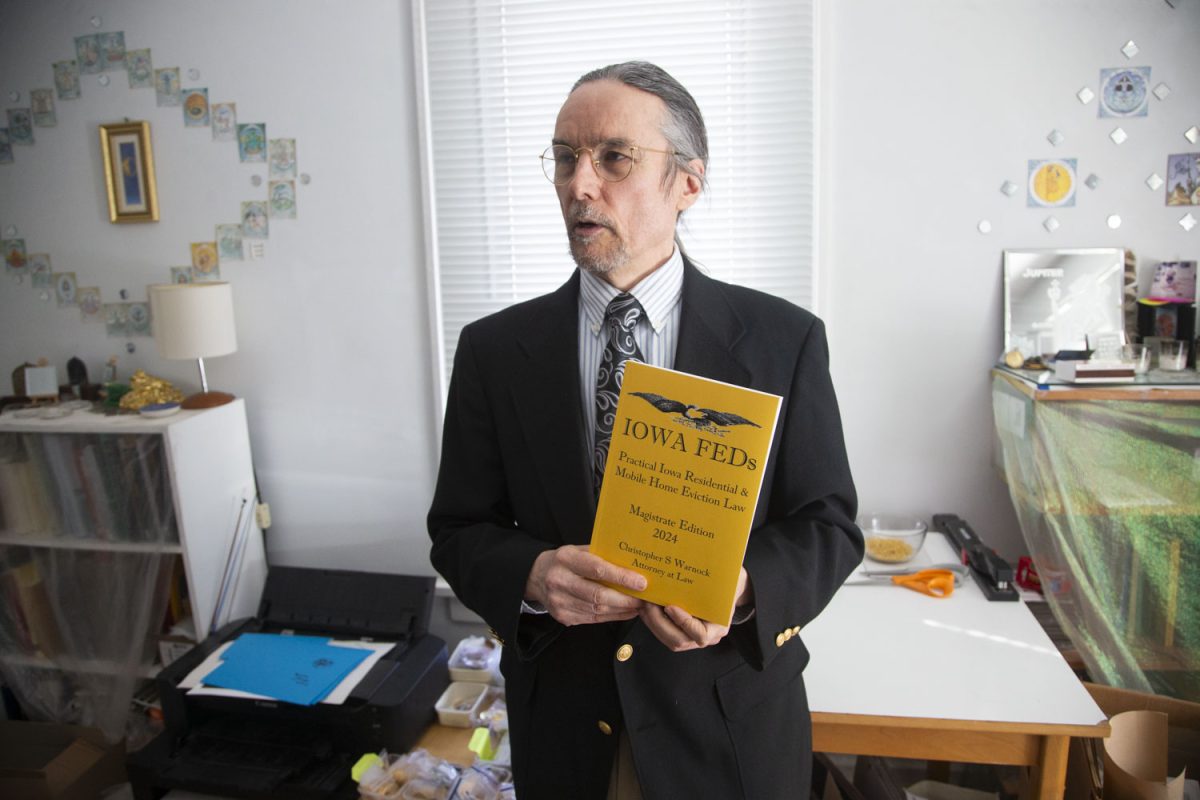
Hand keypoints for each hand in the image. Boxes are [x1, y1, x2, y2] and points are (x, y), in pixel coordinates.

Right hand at [525, 545, 646, 625]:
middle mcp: (560, 581)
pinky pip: (593, 619)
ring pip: (597, 610)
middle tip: (644, 599)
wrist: (536, 577)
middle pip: (598, 595)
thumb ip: (600, 555)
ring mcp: (560, 602)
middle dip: (625, 599)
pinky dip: (612, 616)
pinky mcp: (563, 616)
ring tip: (638, 605)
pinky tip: (625, 612)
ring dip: (622, 609)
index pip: (597, 569)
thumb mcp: (577, 550)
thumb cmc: (563, 561)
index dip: (621, 577)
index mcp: (565, 559)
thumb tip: (632, 563)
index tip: (641, 582)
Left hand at [639, 567, 751, 651]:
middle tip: (649, 605)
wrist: (727, 589)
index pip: (700, 635)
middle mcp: (706, 637)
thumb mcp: (728, 580)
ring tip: (644, 605)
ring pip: (668, 639)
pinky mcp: (681, 633)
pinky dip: (653, 622)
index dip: (684, 623)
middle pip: (679, 641)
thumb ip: (720, 578)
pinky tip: (646, 608)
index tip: (670, 606)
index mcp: (718, 627)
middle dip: (659, 623)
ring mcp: (692, 638)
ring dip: (653, 623)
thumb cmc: (727, 583)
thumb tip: (703, 562)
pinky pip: (664, 634)